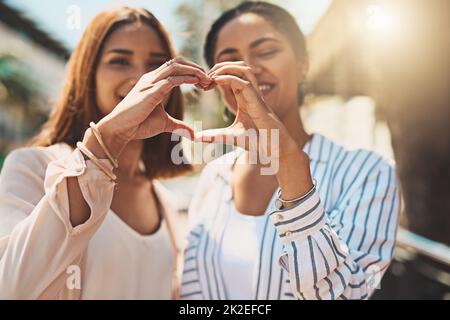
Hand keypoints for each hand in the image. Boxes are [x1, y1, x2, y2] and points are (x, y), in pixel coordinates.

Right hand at [95, 57, 212, 156]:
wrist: (121, 129)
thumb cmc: (138, 124)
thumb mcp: (165, 124)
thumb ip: (179, 125)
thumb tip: (194, 133)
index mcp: (155, 82)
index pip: (177, 68)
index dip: (193, 72)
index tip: (206, 83)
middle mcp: (153, 78)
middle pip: (178, 61)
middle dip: (196, 68)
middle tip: (209, 80)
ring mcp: (151, 82)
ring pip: (176, 66)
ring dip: (194, 71)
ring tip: (206, 79)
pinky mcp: (151, 91)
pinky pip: (172, 79)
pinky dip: (187, 78)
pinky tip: (197, 82)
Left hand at [195, 61, 294, 156]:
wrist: (269, 145)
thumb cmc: (255, 140)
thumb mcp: (228, 135)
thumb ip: (213, 135)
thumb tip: (196, 138)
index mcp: (244, 96)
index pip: (231, 75)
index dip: (217, 75)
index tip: (204, 85)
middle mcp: (250, 91)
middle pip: (238, 66)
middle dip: (220, 66)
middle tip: (205, 76)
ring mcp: (254, 93)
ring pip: (243, 68)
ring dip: (225, 67)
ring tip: (211, 75)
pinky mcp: (256, 99)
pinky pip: (242, 81)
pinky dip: (228, 78)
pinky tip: (216, 81)